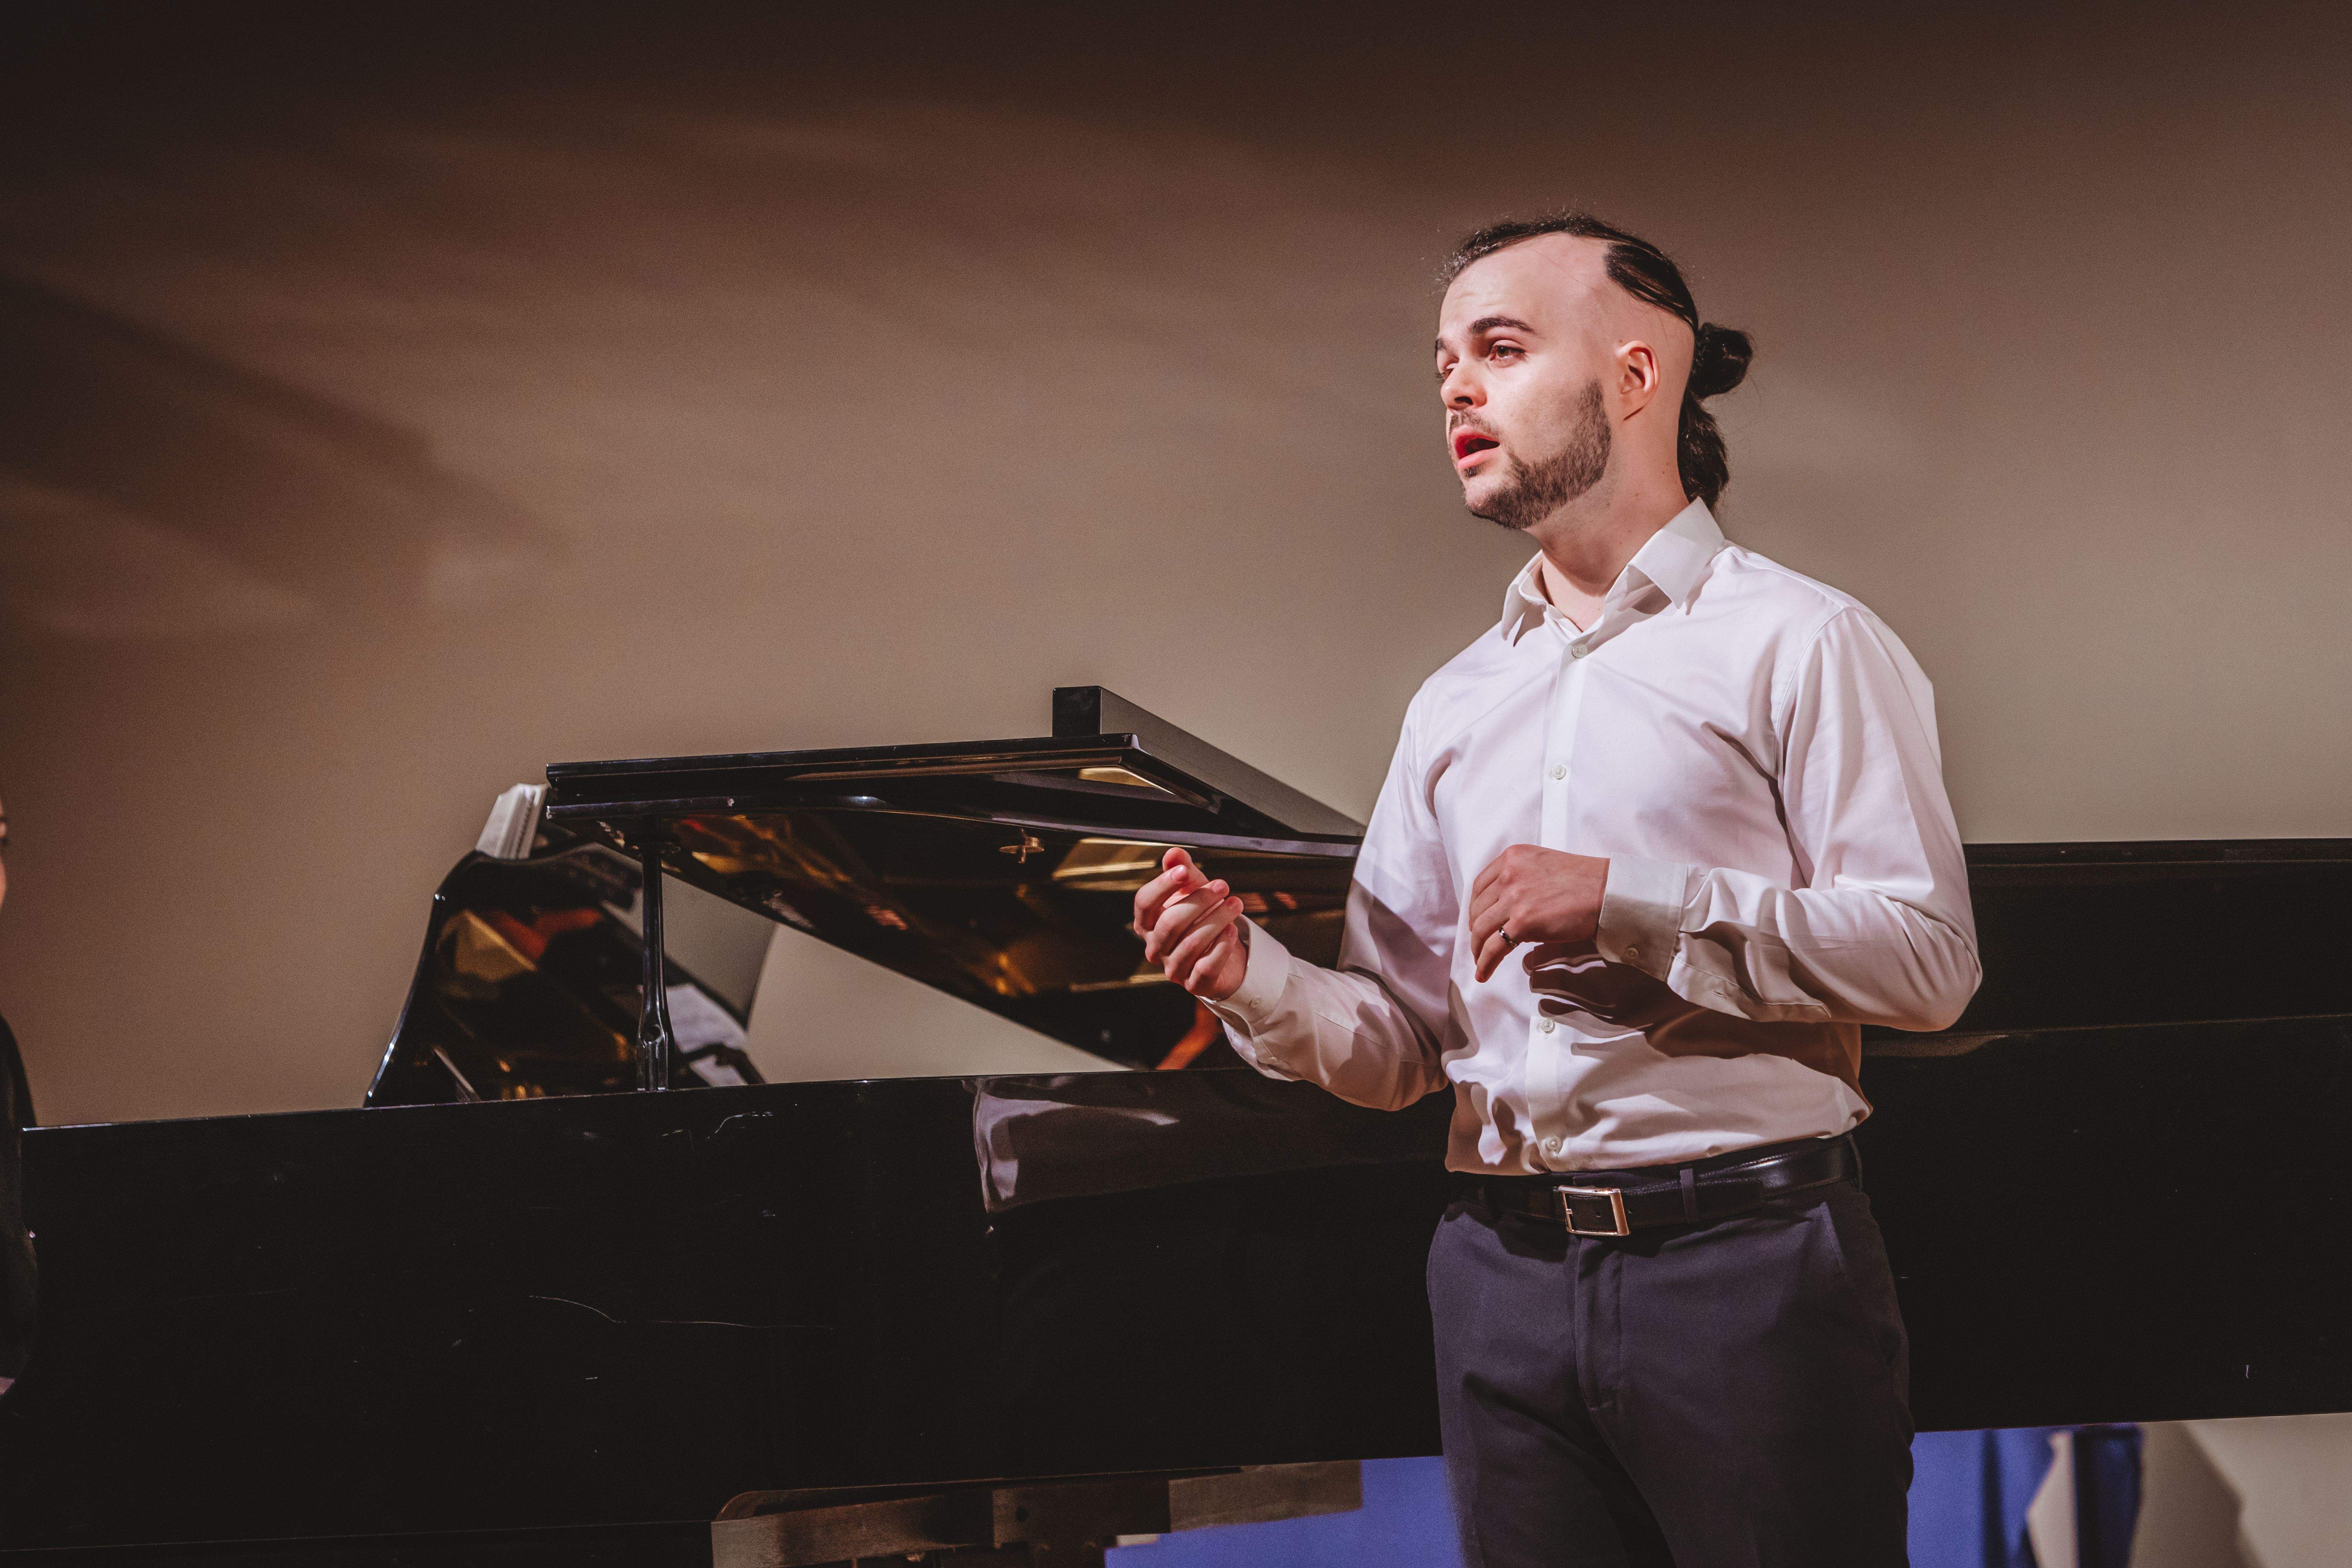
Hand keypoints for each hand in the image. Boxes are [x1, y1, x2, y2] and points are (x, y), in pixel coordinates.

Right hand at [1132, 847, 1248, 1001]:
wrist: (1223, 952)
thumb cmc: (1202, 917)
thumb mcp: (1194, 891)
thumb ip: (1182, 872)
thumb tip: (1174, 854)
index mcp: (1148, 923)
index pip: (1144, 903)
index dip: (1162, 886)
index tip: (1184, 871)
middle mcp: (1155, 948)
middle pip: (1170, 922)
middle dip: (1199, 901)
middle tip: (1223, 885)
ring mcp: (1173, 968)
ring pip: (1191, 944)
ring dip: (1217, 920)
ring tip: (1235, 904)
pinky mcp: (1195, 984)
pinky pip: (1206, 966)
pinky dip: (1221, 947)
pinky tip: (1232, 931)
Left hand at [1467, 846, 1608, 981]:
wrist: (1607, 891)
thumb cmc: (1585, 880)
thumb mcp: (1543, 865)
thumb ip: (1521, 878)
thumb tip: (1506, 907)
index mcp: (1513, 857)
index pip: (1480, 886)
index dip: (1475, 907)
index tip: (1477, 920)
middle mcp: (1509, 874)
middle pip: (1478, 908)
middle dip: (1476, 930)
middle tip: (1479, 944)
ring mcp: (1514, 898)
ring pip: (1481, 929)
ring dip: (1478, 949)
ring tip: (1480, 962)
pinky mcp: (1523, 922)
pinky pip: (1495, 947)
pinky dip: (1485, 963)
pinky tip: (1483, 973)